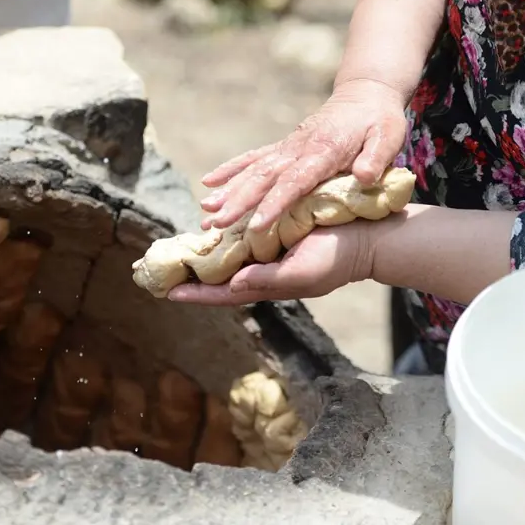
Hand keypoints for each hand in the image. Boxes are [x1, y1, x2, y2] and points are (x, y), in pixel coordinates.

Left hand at [166, 222, 375, 305]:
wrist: (364, 238)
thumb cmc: (336, 259)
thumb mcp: (302, 273)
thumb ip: (268, 280)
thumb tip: (232, 285)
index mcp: (267, 285)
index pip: (224, 294)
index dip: (197, 294)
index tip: (169, 293)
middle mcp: (262, 270)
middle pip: (219, 277)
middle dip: (191, 277)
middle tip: (160, 272)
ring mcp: (268, 252)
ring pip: (226, 257)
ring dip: (202, 256)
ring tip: (175, 252)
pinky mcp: (275, 232)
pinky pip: (241, 236)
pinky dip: (222, 236)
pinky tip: (206, 229)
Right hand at [198, 78, 407, 232]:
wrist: (365, 94)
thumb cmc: (379, 121)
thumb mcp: (389, 137)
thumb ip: (376, 157)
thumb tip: (365, 177)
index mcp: (324, 151)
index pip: (295, 182)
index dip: (275, 203)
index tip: (257, 224)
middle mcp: (298, 149)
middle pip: (264, 178)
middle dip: (238, 202)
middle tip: (215, 223)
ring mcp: (287, 147)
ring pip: (252, 170)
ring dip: (228, 191)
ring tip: (204, 211)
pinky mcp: (282, 147)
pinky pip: (252, 159)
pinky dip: (230, 170)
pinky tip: (208, 183)